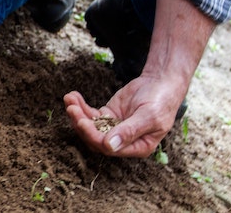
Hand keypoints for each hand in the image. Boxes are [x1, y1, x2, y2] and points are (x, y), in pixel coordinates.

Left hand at [63, 74, 186, 156]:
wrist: (161, 82)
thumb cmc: (160, 101)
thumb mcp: (149, 116)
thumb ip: (129, 131)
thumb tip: (109, 146)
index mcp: (137, 147)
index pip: (109, 148)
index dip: (93, 136)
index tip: (82, 122)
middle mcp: (123, 141)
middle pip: (95, 138)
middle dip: (81, 124)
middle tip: (72, 109)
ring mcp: (114, 128)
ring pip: (90, 126)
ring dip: (78, 114)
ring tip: (69, 99)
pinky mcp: (108, 115)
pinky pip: (90, 114)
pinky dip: (81, 106)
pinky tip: (73, 96)